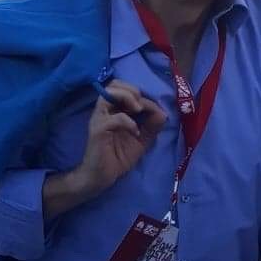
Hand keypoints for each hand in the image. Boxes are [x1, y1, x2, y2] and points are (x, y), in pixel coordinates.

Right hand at [74, 82, 166, 198]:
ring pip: (109, 94)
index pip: (123, 88)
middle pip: (114, 84)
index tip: (152, 110)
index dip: (141, 95)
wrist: (102, 176)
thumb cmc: (118, 157)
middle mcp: (104, 111)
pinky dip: (128, 122)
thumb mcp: (141, 140)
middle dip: (132, 90)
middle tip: (141, 107)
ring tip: (138, 111)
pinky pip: (114, 118)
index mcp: (113, 110)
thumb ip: (151, 126)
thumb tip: (163, 112)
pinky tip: (135, 133)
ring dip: (128, 98)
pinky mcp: (97, 130)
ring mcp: (99, 119)